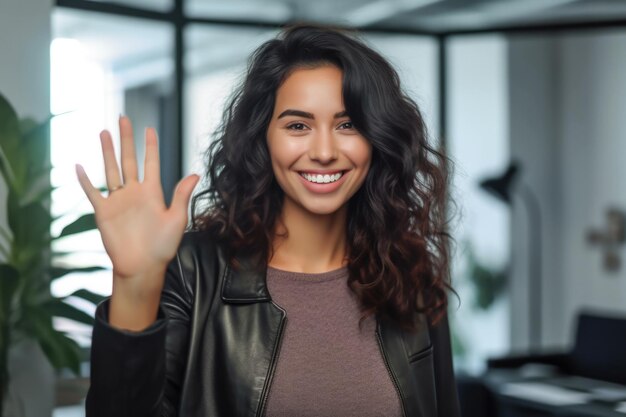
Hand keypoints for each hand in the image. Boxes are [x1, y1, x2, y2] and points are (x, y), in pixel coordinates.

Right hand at [75, 116, 198, 295]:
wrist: (142, 267)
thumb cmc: (163, 247)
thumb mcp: (177, 219)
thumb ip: (181, 196)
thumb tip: (195, 174)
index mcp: (153, 193)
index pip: (151, 163)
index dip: (150, 146)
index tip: (150, 128)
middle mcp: (135, 193)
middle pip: (129, 160)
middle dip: (127, 139)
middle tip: (123, 118)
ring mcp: (118, 201)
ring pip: (111, 170)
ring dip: (107, 151)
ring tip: (104, 132)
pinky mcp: (103, 212)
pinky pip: (92, 192)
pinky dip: (85, 180)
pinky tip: (79, 165)